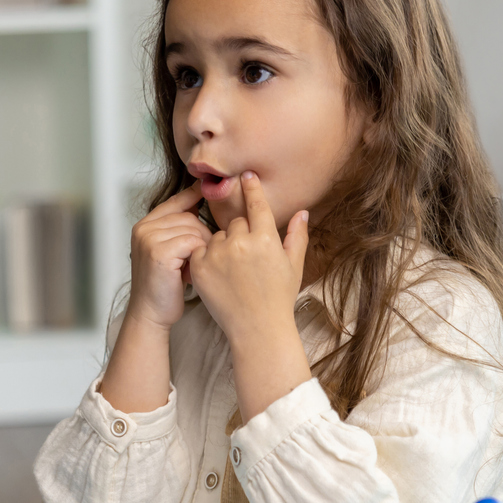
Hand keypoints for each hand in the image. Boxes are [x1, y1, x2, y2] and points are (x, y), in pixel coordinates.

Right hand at [125, 183, 212, 330]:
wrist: (150, 313)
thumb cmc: (164, 286)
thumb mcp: (168, 252)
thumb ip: (178, 230)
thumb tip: (201, 205)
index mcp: (144, 225)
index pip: (174, 201)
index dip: (193, 195)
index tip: (208, 191)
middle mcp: (143, 228)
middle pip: (188, 217)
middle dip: (202, 235)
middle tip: (201, 258)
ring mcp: (149, 239)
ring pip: (193, 228)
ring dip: (202, 247)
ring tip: (194, 266)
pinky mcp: (159, 252)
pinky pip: (192, 242)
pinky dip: (199, 256)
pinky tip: (192, 270)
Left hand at [189, 171, 312, 418]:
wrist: (256, 328)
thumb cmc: (278, 298)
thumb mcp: (294, 266)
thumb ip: (297, 236)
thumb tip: (303, 212)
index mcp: (265, 238)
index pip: (256, 204)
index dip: (251, 188)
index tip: (245, 174)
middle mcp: (241, 242)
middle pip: (236, 223)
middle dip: (240, 235)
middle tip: (247, 261)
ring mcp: (218, 253)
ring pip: (217, 235)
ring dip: (222, 246)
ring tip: (234, 273)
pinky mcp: (200, 265)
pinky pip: (200, 249)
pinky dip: (206, 258)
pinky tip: (219, 276)